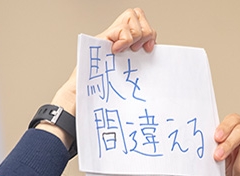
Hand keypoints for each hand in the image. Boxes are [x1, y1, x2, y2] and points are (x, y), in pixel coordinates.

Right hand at [42, 8, 156, 147]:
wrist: (84, 97)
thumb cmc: (104, 92)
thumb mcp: (129, 77)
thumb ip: (139, 66)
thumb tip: (156, 64)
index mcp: (125, 44)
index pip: (142, 24)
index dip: (150, 33)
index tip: (150, 50)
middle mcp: (117, 37)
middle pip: (138, 14)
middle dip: (145, 31)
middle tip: (140, 49)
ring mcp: (109, 36)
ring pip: (132, 15)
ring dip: (136, 34)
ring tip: (129, 50)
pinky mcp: (102, 39)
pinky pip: (121, 27)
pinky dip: (125, 39)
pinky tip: (117, 51)